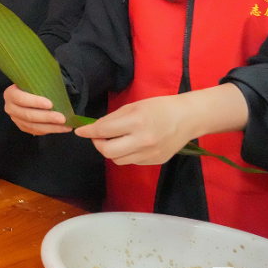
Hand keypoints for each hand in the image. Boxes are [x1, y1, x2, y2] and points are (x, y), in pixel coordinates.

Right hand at [4, 84, 70, 134]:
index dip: (35, 102)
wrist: (28, 94)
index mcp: (10, 94)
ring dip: (51, 126)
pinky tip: (62, 128)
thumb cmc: (32, 86)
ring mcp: (16, 119)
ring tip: (65, 125)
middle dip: (46, 117)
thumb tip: (56, 86)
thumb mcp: (33, 82)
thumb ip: (40, 84)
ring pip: (33, 126)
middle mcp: (10, 108)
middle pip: (28, 115)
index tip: (50, 104)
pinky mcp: (23, 127)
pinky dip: (50, 130)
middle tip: (62, 118)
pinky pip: (36, 131)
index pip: (20, 98)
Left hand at [74, 95, 188, 165]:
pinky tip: (130, 144)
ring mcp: (150, 154)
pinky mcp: (155, 161)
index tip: (80, 131)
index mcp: (136, 122)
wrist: (188, 118)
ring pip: (117, 160)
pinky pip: (131, 161)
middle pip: (107, 151)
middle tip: (98, 136)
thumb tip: (94, 128)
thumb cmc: (159, 107)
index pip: (103, 131)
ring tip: (114, 140)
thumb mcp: (133, 106)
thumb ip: (113, 119)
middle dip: (97, 144)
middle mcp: (142, 141)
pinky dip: (125, 154)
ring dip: (110, 151)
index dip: (88, 132)